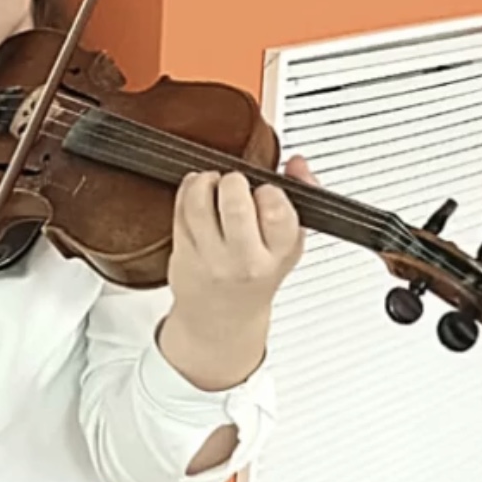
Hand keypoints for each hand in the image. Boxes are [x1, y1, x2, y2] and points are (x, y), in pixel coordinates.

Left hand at [160, 157, 317, 390]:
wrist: (221, 318)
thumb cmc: (256, 275)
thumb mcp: (288, 243)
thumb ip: (301, 197)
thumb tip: (297, 163)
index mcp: (278, 252)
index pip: (277, 212)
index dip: (268, 190)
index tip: (264, 189)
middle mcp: (244, 258)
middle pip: (234, 204)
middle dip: (233, 181)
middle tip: (234, 182)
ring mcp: (210, 257)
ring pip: (199, 203)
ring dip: (204, 181)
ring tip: (212, 182)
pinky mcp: (182, 253)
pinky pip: (180, 211)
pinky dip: (187, 191)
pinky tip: (196, 192)